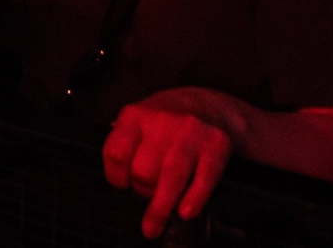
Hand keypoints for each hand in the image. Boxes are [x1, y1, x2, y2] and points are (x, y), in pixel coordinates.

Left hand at [101, 90, 239, 237]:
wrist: (206, 105)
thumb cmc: (163, 121)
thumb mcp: (137, 121)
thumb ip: (124, 143)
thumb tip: (115, 177)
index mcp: (134, 116)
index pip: (116, 153)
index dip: (115, 177)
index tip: (121, 187)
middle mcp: (161, 121)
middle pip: (143, 170)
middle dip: (142, 192)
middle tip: (146, 198)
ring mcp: (191, 132)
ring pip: (171, 177)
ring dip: (161, 208)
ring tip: (154, 227)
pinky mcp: (217, 144)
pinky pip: (205, 177)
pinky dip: (194, 198)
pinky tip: (185, 213)